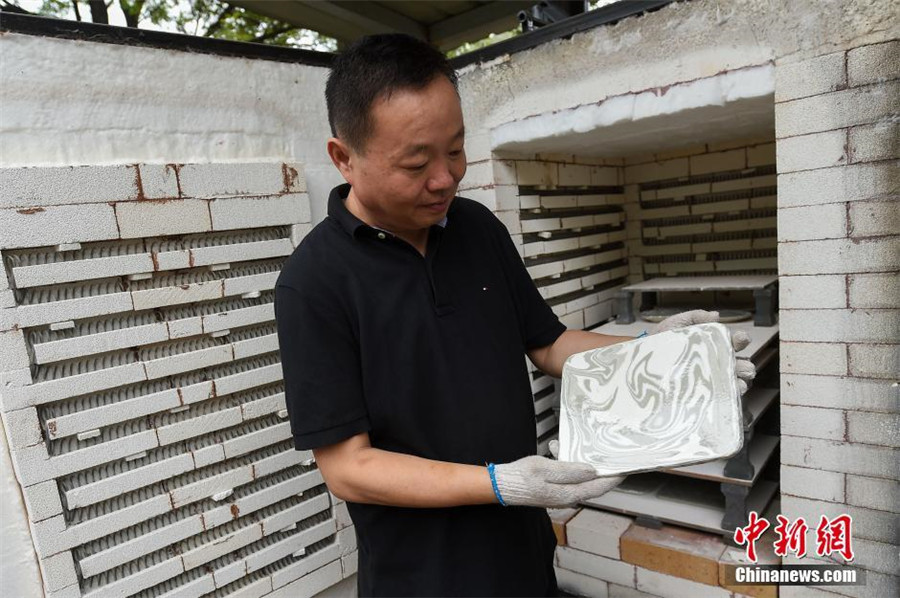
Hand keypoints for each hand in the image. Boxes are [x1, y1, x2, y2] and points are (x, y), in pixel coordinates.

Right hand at [491, 442, 624, 507]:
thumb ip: (570, 470)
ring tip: (563, 446)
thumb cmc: (520, 477)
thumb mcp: (545, 468)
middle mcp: (566, 497)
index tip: (625, 469)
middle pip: (591, 483)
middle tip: (605, 452)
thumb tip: (592, 471)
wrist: (500, 485)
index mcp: (567, 494)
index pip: (598, 487)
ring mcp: (560, 494)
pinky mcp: (553, 489)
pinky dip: (564, 462)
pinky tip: (555, 450)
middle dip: (597, 466)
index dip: (613, 478)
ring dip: (575, 460)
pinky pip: (567, 475)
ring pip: (578, 477)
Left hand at [652, 309, 755, 394]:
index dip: (741, 340)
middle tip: (745, 368)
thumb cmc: (661, 340)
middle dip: (746, 366)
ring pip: (733, 382)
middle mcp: (715, 363)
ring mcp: (710, 380)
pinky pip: (720, 397)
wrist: (641, 361)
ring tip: (740, 383)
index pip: (733, 342)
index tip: (741, 339)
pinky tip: (731, 394)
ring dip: (741, 383)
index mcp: (713, 344)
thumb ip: (695, 316)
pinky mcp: (702, 394)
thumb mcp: (676, 324)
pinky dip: (729, 396)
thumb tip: (716, 315)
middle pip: (738, 365)